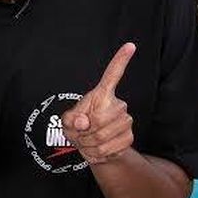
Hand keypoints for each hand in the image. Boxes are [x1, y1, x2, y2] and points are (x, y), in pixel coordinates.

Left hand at [61, 42, 135, 164]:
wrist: (93, 147)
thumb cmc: (78, 128)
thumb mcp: (68, 122)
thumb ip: (71, 119)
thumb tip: (84, 122)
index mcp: (101, 94)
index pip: (113, 75)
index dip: (121, 60)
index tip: (130, 45)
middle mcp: (117, 104)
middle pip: (100, 119)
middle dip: (85, 132)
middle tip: (80, 134)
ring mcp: (126, 120)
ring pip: (104, 136)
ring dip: (89, 144)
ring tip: (87, 141)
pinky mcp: (130, 136)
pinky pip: (110, 148)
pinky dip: (98, 153)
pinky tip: (97, 149)